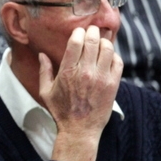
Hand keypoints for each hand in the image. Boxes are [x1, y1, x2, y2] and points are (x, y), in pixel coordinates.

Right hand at [39, 26, 122, 160]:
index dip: (78, 32)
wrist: (80, 130)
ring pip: (108, 48)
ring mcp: (101, 78)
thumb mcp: (46, 92)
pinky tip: (108, 57)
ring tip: (101, 42)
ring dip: (104, 41)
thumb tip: (42, 55)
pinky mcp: (113, 84)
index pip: (76, 42)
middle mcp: (85, 72)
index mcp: (67, 71)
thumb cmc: (61, 112)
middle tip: (92, 30)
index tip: (79, 31)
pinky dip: (114, 55)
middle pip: (93, 41)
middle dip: (93, 31)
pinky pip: (118, 62)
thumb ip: (44, 71)